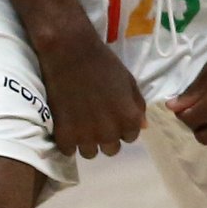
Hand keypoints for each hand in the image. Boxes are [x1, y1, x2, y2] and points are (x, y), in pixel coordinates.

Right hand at [35, 29, 145, 158]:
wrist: (71, 54)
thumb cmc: (104, 65)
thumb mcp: (129, 82)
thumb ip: (137, 106)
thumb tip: (142, 126)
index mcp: (128, 118)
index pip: (131, 137)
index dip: (124, 127)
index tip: (115, 116)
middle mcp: (109, 132)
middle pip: (111, 149)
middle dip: (107, 137)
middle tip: (98, 121)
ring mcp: (85, 136)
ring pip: (90, 153)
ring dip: (87, 141)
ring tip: (82, 124)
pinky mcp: (63, 136)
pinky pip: (69, 151)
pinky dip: (68, 140)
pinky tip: (68, 124)